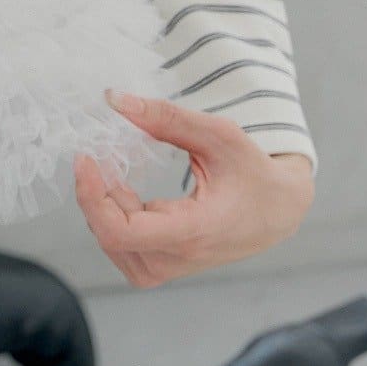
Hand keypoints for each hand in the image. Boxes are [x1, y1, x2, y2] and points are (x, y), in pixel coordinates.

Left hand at [73, 89, 314, 287]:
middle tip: (97, 156)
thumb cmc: (253, 171)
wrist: (279, 209)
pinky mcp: (169, 262)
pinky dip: (114, 219)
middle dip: (94, 195)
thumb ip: (166, 117)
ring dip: (102, 208)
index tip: (86, 159)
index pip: (122, 233)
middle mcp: (181, 257)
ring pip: (115, 248)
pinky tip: (123, 191)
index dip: (92, 197)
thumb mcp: (217, 134)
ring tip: (112, 173)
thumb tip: (115, 100)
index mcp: (195, 230)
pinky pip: (126, 249)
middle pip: (112, 239)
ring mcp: (175, 265)